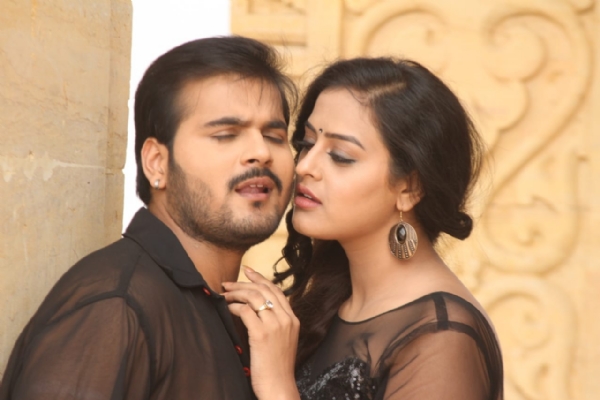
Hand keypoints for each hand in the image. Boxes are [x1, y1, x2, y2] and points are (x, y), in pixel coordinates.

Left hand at [223, 267, 300, 399]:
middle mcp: (286, 319)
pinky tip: (227, 309)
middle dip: (244, 283)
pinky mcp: (262, 334)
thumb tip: (256, 310)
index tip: (248, 271)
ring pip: (254, 297)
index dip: (261, 279)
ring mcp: (275, 325)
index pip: (276, 291)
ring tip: (224, 295)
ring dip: (236, 293)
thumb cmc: (277, 368)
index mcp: (293, 319)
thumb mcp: (283, 341)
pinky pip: (245, 311)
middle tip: (228, 283)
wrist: (279, 386)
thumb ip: (275, 324)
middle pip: (264, 290)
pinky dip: (234, 307)